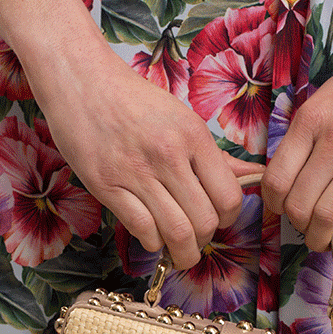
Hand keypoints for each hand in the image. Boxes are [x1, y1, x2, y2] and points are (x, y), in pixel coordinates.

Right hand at [33, 46, 258, 269]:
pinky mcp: (106, 185)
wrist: (80, 81)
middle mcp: (168, 154)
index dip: (228, 218)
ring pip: (176, 231)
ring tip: (179, 250)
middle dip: (205, 239)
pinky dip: (152, 242)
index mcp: (193, 135)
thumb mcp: (181, 118)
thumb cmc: (134, 100)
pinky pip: (142, 229)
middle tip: (196, 237)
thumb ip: (214, 154)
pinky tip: (152, 236)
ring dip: (182, 252)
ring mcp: (136, 171)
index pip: (229, 197)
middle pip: (205, 220)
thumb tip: (251, 176)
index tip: (218, 219)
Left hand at [260, 34, 332, 269]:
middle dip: (295, 223)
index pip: (276, 178)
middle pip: (298, 202)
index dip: (273, 203)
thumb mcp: (326, 98)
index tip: (279, 208)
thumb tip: (286, 174)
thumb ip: (305, 134)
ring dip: (318, 237)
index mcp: (310, 120)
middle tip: (301, 226)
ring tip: (319, 242)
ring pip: (328, 214)